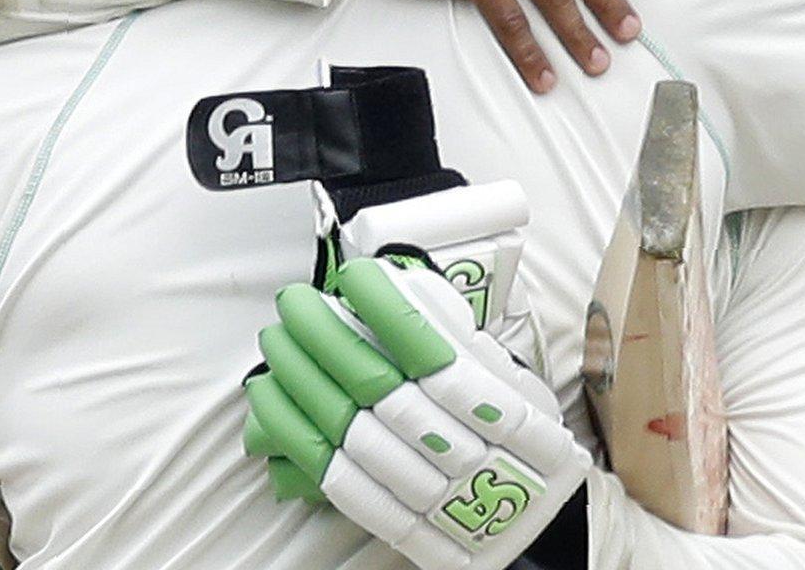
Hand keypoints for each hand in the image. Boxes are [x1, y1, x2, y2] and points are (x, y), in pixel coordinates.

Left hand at [244, 258, 589, 569]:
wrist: (532, 528)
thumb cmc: (524, 446)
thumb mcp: (520, 386)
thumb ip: (468, 343)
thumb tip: (401, 290)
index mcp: (510, 411)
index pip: (436, 354)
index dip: (389, 312)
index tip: (356, 277)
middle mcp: (471, 456)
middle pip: (382, 390)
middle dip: (326, 338)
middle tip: (296, 303)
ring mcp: (436, 498)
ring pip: (352, 433)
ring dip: (302, 380)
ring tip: (277, 340)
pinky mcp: (403, 528)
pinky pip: (338, 481)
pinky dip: (297, 435)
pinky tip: (272, 397)